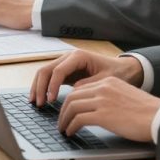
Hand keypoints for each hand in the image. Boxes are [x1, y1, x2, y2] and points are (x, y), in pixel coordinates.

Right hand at [29, 49, 143, 104]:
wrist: (123, 68)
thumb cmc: (117, 72)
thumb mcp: (107, 79)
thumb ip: (90, 84)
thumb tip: (75, 92)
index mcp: (78, 56)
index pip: (59, 70)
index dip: (52, 85)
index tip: (51, 100)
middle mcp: (68, 57)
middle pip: (46, 69)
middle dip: (40, 87)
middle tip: (39, 104)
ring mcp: (65, 64)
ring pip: (44, 73)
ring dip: (38, 87)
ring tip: (36, 103)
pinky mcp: (65, 72)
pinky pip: (49, 78)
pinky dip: (43, 88)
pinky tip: (41, 99)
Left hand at [57, 76, 159, 142]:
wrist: (159, 117)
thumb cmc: (147, 111)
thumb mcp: (125, 95)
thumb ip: (109, 97)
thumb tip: (96, 108)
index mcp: (108, 82)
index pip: (81, 88)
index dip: (71, 100)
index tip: (68, 110)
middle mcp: (103, 88)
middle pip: (73, 96)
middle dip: (64, 110)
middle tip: (61, 121)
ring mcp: (102, 101)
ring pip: (72, 107)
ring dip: (64, 119)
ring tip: (63, 128)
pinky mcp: (103, 115)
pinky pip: (78, 119)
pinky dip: (71, 126)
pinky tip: (71, 132)